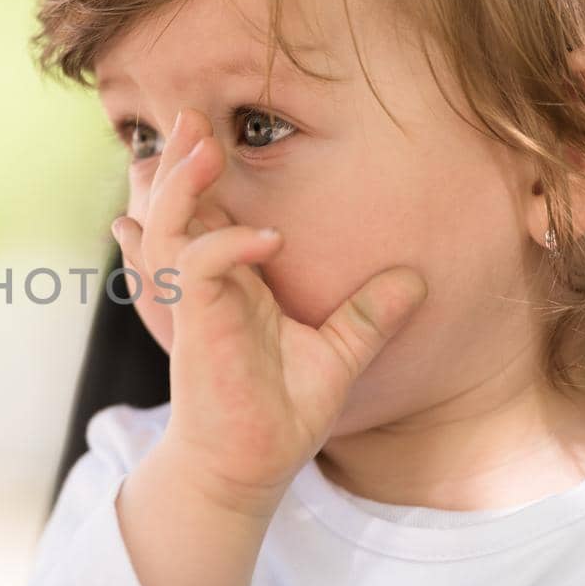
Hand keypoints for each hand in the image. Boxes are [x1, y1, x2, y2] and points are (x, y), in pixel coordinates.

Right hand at [110, 106, 428, 508]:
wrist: (252, 467)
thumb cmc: (281, 413)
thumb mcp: (339, 354)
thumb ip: (369, 315)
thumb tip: (417, 278)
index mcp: (227, 282)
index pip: (204, 212)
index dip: (200, 174)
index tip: (212, 133)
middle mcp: (203, 286)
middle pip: (171, 208)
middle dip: (175, 162)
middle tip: (190, 118)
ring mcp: (194, 304)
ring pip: (166, 228)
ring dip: (181, 185)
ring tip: (204, 145)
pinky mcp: (197, 326)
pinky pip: (199, 267)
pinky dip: (228, 245)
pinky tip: (266, 237)